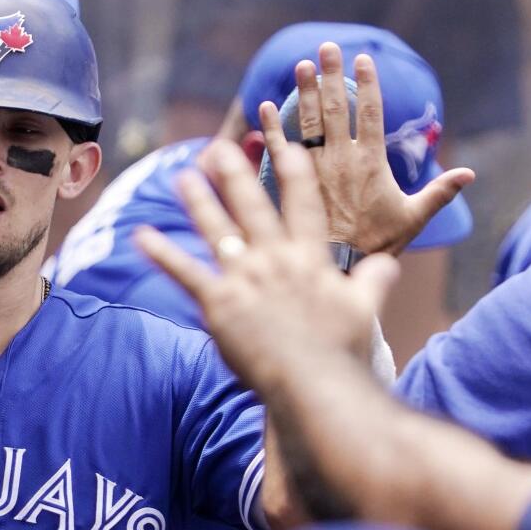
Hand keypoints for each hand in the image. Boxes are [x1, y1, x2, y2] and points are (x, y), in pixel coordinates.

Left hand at [135, 138, 399, 391]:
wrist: (313, 384)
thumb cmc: (340, 352)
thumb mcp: (364, 311)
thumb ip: (373, 282)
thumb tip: (388, 263)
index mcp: (310, 259)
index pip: (303, 206)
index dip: (295, 174)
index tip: (288, 146)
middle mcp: (275, 260)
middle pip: (251, 207)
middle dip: (234, 174)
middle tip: (219, 148)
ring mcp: (245, 279)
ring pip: (216, 229)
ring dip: (197, 201)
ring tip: (181, 176)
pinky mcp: (218, 303)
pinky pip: (184, 272)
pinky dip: (162, 253)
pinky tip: (142, 235)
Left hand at [277, 42, 473, 255]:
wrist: (338, 267)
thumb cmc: (376, 243)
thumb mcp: (413, 217)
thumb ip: (439, 192)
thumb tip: (470, 174)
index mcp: (371, 161)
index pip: (370, 112)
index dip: (368, 83)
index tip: (363, 58)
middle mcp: (341, 158)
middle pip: (336, 108)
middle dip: (332, 75)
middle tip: (327, 47)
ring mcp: (314, 168)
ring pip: (308, 122)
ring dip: (304, 92)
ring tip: (302, 65)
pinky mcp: (292, 182)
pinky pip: (277, 149)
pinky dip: (271, 127)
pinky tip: (264, 106)